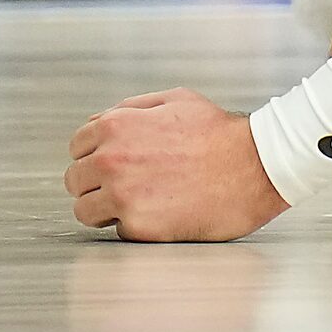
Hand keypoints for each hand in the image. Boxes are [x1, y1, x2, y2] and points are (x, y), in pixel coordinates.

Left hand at [65, 89, 288, 241]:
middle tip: (125, 186)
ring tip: (137, 203)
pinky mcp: (138, 228)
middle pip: (76, 180)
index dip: (95, 154)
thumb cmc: (219, 134)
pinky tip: (159, 214)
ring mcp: (122, 196)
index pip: (77, 147)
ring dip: (105, 208)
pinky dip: (133, 226)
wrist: (255, 167)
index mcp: (116, 126)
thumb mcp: (175, 100)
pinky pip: (116, 230)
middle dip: (95, 182)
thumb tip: (98, 122)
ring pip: (85, 210)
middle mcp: (111, 161)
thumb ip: (130, 109)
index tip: (112, 164)